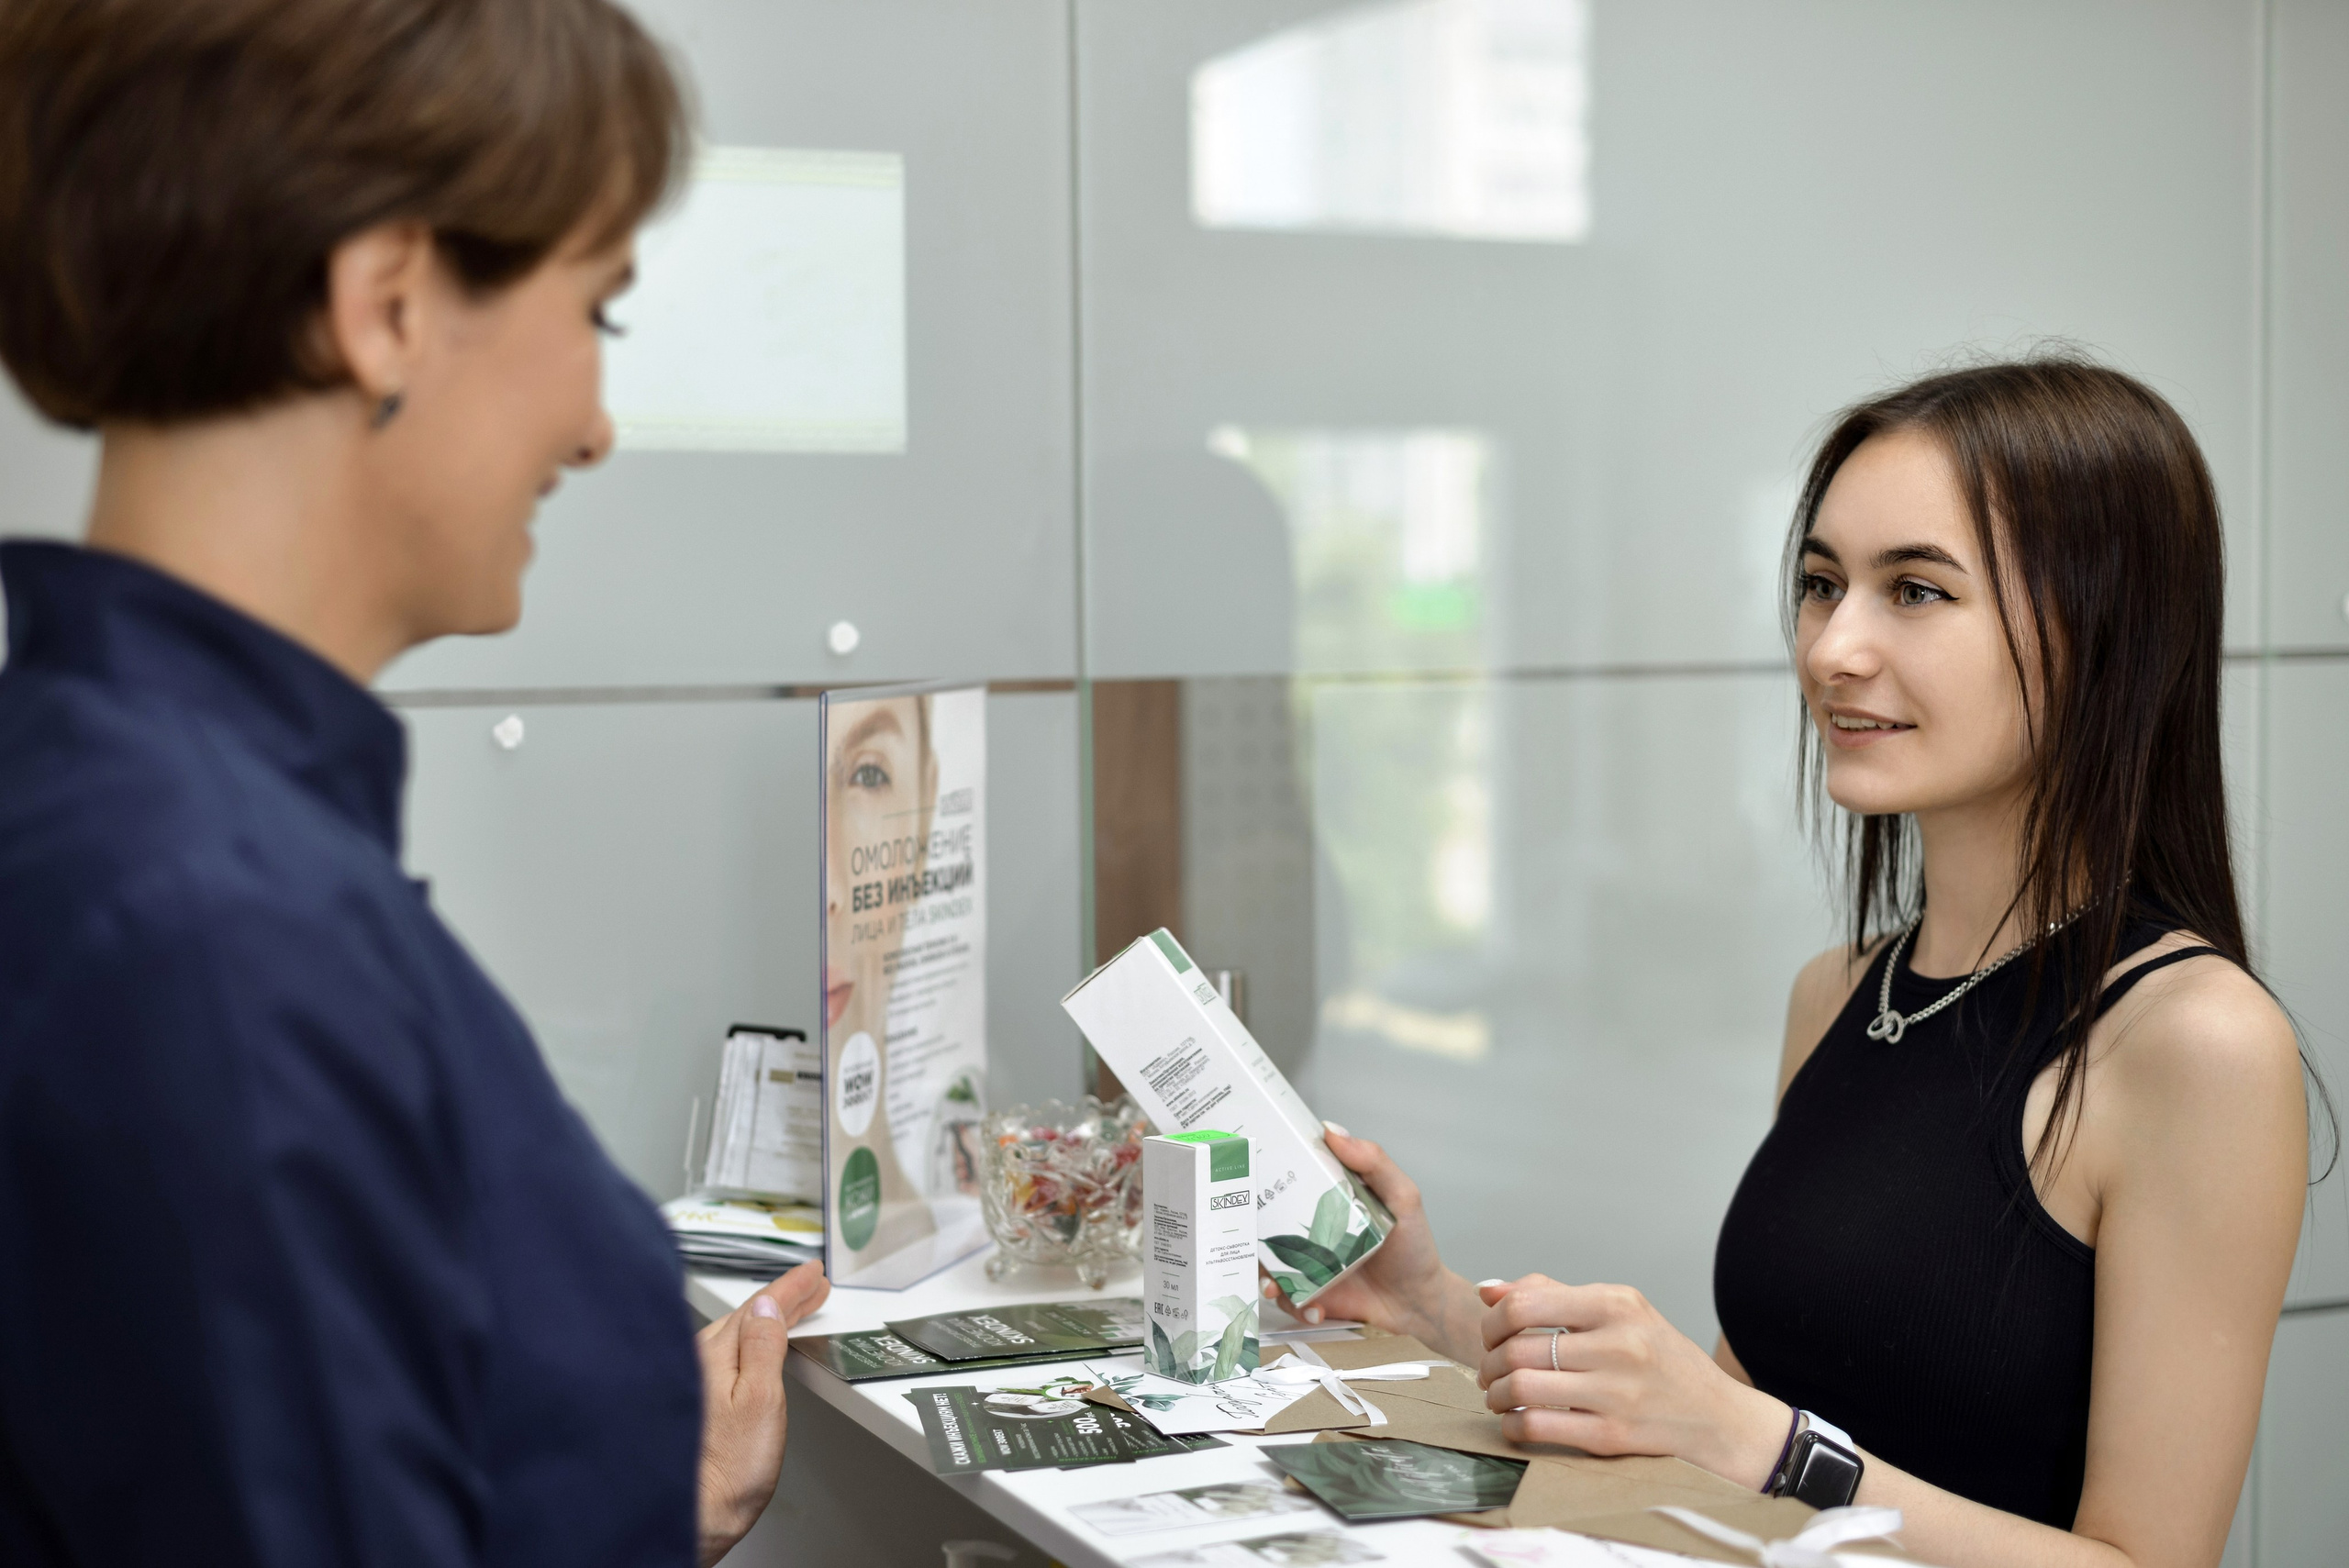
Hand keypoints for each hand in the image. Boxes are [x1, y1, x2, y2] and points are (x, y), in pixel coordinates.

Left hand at [695, 1261, 829, 1565]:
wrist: (695, 1515)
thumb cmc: (727, 1469)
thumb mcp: (759, 1400)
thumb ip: (763, 1348)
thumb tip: (768, 1306)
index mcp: (714, 1354)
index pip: (759, 1307)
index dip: (790, 1287)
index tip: (812, 1274)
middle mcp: (697, 1361)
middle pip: (747, 1316)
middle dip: (783, 1299)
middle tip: (812, 1286)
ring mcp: (693, 1380)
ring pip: (737, 1333)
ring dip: (768, 1319)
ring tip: (794, 1310)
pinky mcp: (695, 1401)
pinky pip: (728, 1352)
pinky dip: (751, 1341)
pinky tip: (759, 1348)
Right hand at [1260, 1123, 1482, 1362]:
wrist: (1420, 1302)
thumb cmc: (1413, 1247)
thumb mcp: (1402, 1197)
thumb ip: (1374, 1162)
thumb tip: (1333, 1132)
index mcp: (1327, 1201)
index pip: (1288, 1181)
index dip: (1263, 1176)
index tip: (1247, 1173)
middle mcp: (1311, 1231)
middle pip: (1266, 1226)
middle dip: (1249, 1234)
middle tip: (1248, 1239)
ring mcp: (1309, 1265)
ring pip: (1269, 1267)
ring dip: (1264, 1278)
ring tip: (1273, 1288)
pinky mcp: (1311, 1296)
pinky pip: (1288, 1300)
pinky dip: (1295, 1307)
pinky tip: (1315, 1310)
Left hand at [1475, 1276, 1788, 1487]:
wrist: (1719, 1418)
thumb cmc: (1660, 1359)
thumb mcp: (1619, 1311)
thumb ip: (1553, 1295)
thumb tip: (1488, 1290)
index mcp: (1616, 1304)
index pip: (1524, 1304)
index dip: (1493, 1322)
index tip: (1493, 1336)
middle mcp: (1618, 1344)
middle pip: (1517, 1348)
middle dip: (1489, 1362)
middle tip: (1491, 1372)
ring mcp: (1617, 1393)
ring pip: (1521, 1388)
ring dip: (1497, 1395)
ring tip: (1500, 1396)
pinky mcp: (1613, 1436)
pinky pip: (1537, 1428)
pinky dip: (1513, 1426)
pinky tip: (1517, 1422)